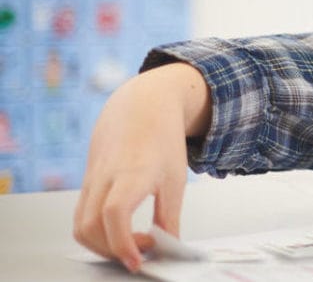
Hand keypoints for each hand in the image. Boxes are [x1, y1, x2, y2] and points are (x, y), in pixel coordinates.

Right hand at [73, 62, 210, 272]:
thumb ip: (170, 216)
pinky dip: (96, 233)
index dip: (123, 242)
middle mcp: (105, 177)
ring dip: (101, 245)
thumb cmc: (161, 139)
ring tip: (133, 243)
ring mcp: (91, 181)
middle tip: (143, 251)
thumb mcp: (176, 179)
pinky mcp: (86, 184)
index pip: (114, 214)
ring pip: (80, 225)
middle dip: (113, 250)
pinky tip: (121, 232)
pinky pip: (81, 216)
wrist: (140, 107)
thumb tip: (169, 248)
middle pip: (91, 226)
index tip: (138, 260)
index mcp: (132, 173)